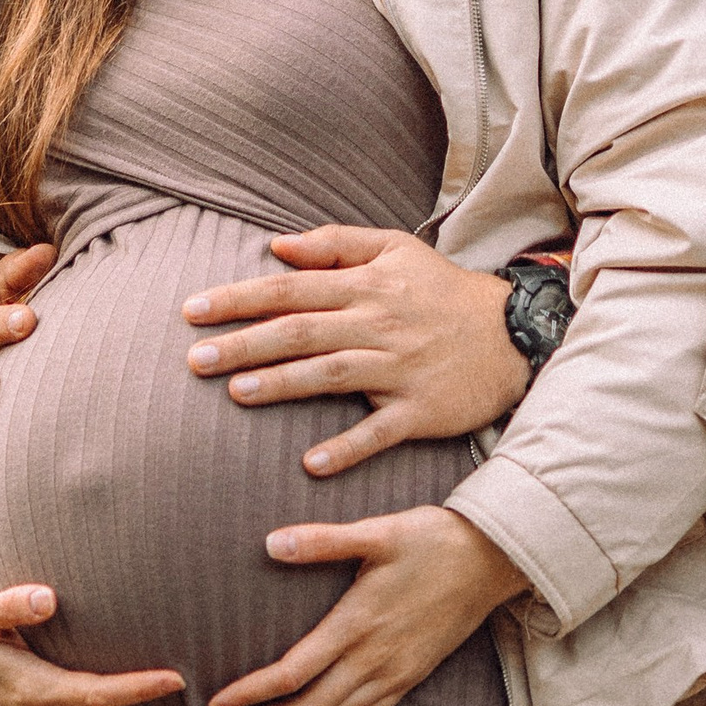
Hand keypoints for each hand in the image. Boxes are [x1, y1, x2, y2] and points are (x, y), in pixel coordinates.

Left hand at [181, 228, 528, 475]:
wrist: (513, 333)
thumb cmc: (442, 290)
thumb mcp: (395, 248)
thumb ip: (334, 242)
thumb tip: (275, 245)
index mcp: (365, 286)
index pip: (289, 290)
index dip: (239, 299)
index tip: (193, 310)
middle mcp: (377, 325)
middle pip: (300, 333)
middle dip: (243, 344)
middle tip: (194, 360)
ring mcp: (399, 369)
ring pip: (329, 376)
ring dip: (281, 385)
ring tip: (236, 393)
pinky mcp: (420, 410)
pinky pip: (379, 431)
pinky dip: (348, 447)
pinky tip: (312, 463)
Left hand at [208, 506, 524, 705]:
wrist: (493, 561)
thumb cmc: (432, 539)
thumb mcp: (377, 532)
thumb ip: (323, 541)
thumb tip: (271, 543)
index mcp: (357, 624)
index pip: (293, 672)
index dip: (251, 693)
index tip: (216, 705)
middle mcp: (373, 658)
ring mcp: (394, 673)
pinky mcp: (410, 678)